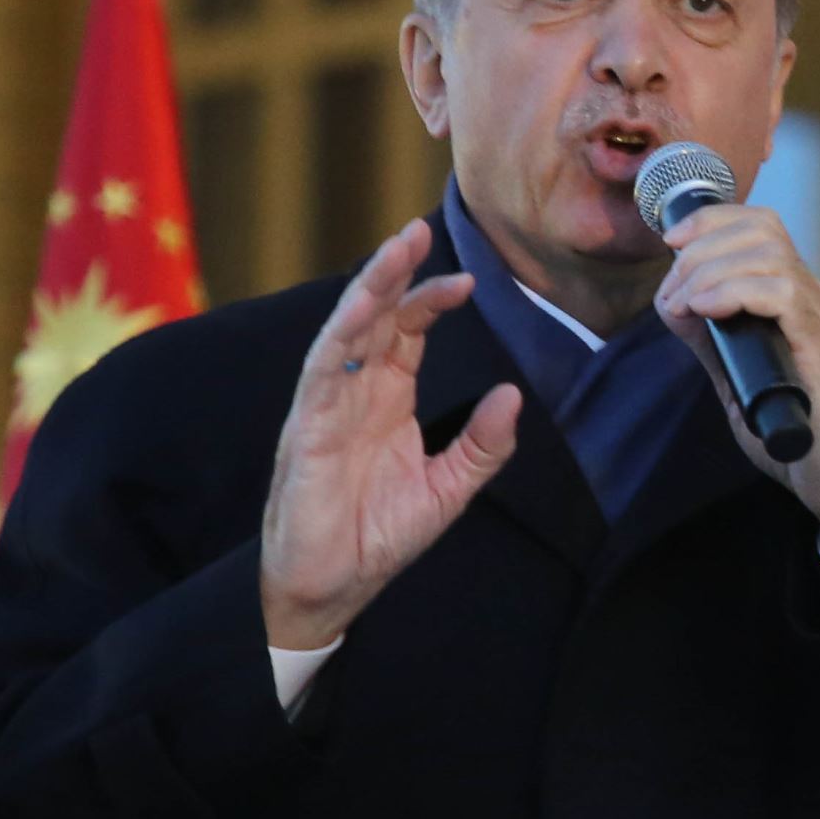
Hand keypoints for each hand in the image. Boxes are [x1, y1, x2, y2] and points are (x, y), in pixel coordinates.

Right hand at [258, 221, 523, 649]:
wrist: (330, 587)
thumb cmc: (378, 536)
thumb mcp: (448, 490)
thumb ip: (481, 445)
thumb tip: (512, 395)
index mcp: (388, 401)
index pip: (408, 334)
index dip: (432, 302)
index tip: (470, 281)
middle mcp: (355, 393)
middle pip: (375, 318)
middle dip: (395, 274)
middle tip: (418, 231)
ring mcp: (327, 406)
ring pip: (345, 331)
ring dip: (368, 290)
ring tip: (392, 251)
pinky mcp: (307, 428)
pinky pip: (322, 371)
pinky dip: (342, 337)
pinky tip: (363, 309)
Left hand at [651, 199, 819, 552]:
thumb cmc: (800, 435)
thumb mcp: (738, 380)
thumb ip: (712, 343)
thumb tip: (674, 304)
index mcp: (797, 300)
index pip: (762, 227)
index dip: (712, 221)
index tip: (673, 243)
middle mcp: (814, 299)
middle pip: (762, 229)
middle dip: (702, 248)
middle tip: (673, 293)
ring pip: (769, 253)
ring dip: (711, 270)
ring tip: (685, 304)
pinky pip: (782, 292)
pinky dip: (733, 291)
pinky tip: (706, 311)